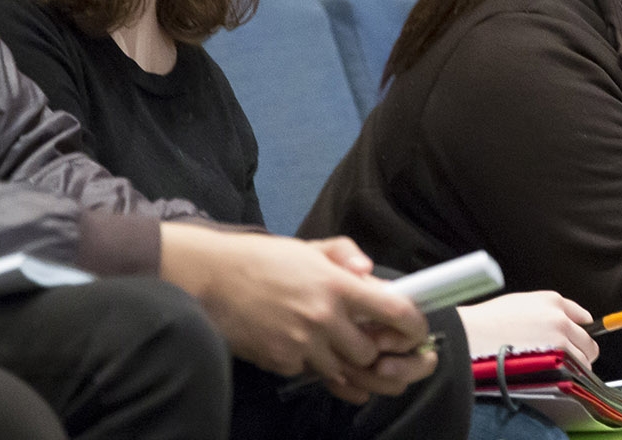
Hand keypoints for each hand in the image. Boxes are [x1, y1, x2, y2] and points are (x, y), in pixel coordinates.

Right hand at [160, 225, 435, 403]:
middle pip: (371, 353)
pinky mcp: (281, 361)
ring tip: (335, 346)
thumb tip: (369, 272)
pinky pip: (311, 373)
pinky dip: (314, 366)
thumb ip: (345, 253)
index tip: (412, 330)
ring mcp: (302, 344)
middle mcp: (324, 317)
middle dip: (373, 349)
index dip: (412, 326)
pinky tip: (304, 348)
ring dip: (345, 362)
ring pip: (344, 371)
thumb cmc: (260, 260)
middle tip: (366, 338)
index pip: (395, 312)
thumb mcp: (307, 248)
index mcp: (337, 285)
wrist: (209, 278)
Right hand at [458, 291, 599, 364]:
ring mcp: (559, 339)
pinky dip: (570, 377)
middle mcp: (560, 318)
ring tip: (558, 371)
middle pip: (588, 340)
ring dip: (577, 366)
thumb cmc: (487, 322)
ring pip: (585, 358)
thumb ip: (544, 310)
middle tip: (570, 360)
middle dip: (582, 351)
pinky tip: (556, 376)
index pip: (582, 316)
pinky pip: (575, 372)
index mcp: (552, 301)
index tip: (580, 338)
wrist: (472, 336)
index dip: (580, 330)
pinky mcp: (556, 359)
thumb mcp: (519, 302)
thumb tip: (560, 323)